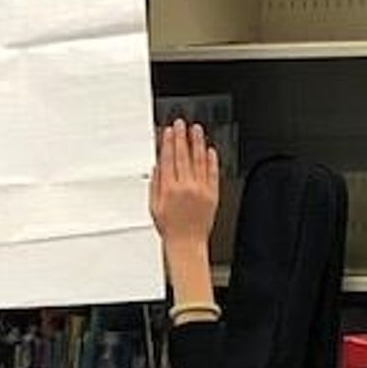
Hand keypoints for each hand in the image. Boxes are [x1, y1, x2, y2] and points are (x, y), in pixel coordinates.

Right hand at [149, 119, 218, 254]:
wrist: (187, 243)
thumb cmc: (170, 227)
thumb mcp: (153, 205)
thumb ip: (155, 184)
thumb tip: (158, 166)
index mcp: (168, 188)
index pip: (168, 159)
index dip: (168, 143)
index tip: (168, 131)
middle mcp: (185, 187)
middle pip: (183, 156)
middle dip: (181, 137)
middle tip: (182, 124)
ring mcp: (201, 190)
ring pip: (199, 161)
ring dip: (197, 143)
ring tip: (197, 130)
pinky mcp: (213, 194)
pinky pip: (213, 174)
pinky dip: (212, 160)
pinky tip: (210, 150)